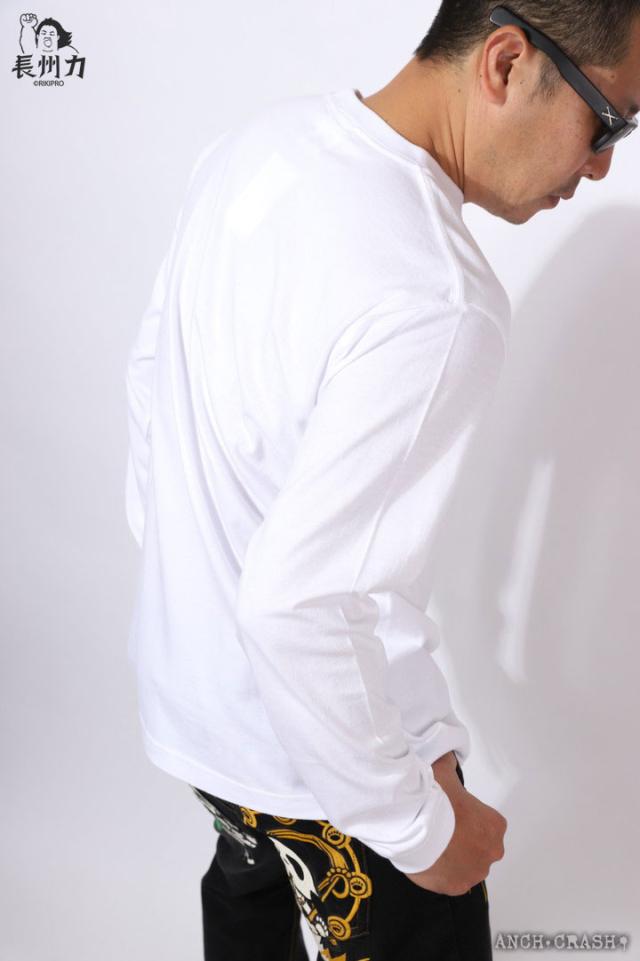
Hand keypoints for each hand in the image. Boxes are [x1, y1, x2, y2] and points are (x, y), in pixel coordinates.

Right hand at [403, 751, 506, 895]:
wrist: (416, 825)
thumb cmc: (435, 799)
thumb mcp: (443, 769)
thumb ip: (449, 763)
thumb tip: (447, 756)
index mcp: (495, 824)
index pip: (486, 822)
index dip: (467, 817)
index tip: (450, 813)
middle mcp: (492, 850)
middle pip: (479, 845)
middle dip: (463, 840)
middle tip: (440, 829)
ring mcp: (474, 872)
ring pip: (466, 865)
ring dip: (453, 858)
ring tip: (430, 844)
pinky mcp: (456, 887)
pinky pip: (451, 880)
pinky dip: (441, 873)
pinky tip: (427, 859)